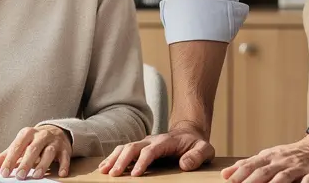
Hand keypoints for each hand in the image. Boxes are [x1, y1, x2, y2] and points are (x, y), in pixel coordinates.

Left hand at [0, 126, 71, 178]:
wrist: (56, 131)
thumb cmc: (33, 142)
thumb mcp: (19, 146)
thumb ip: (4, 157)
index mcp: (27, 133)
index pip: (17, 146)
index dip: (10, 160)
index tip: (4, 172)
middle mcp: (41, 135)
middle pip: (33, 149)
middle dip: (26, 162)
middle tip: (20, 176)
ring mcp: (54, 141)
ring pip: (49, 152)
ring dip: (43, 164)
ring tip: (37, 176)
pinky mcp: (65, 148)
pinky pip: (65, 156)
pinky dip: (64, 165)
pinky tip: (61, 174)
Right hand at [98, 120, 214, 176]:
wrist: (189, 133)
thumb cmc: (195, 144)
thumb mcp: (204, 149)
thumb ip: (196, 156)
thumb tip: (184, 164)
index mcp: (165, 141)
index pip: (150, 150)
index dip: (142, 161)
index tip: (136, 174)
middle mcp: (151, 140)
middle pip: (133, 147)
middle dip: (122, 160)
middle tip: (114, 174)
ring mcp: (144, 142)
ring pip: (125, 147)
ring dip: (114, 158)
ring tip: (104, 171)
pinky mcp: (140, 147)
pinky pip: (124, 150)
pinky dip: (113, 157)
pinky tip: (104, 166)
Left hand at [220, 136, 308, 182]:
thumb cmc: (293, 154)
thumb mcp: (269, 156)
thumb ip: (249, 165)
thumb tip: (226, 173)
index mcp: (270, 157)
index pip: (251, 165)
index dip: (239, 174)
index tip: (228, 181)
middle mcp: (282, 161)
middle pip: (264, 172)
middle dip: (250, 181)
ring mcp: (298, 167)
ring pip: (283, 177)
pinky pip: (307, 181)